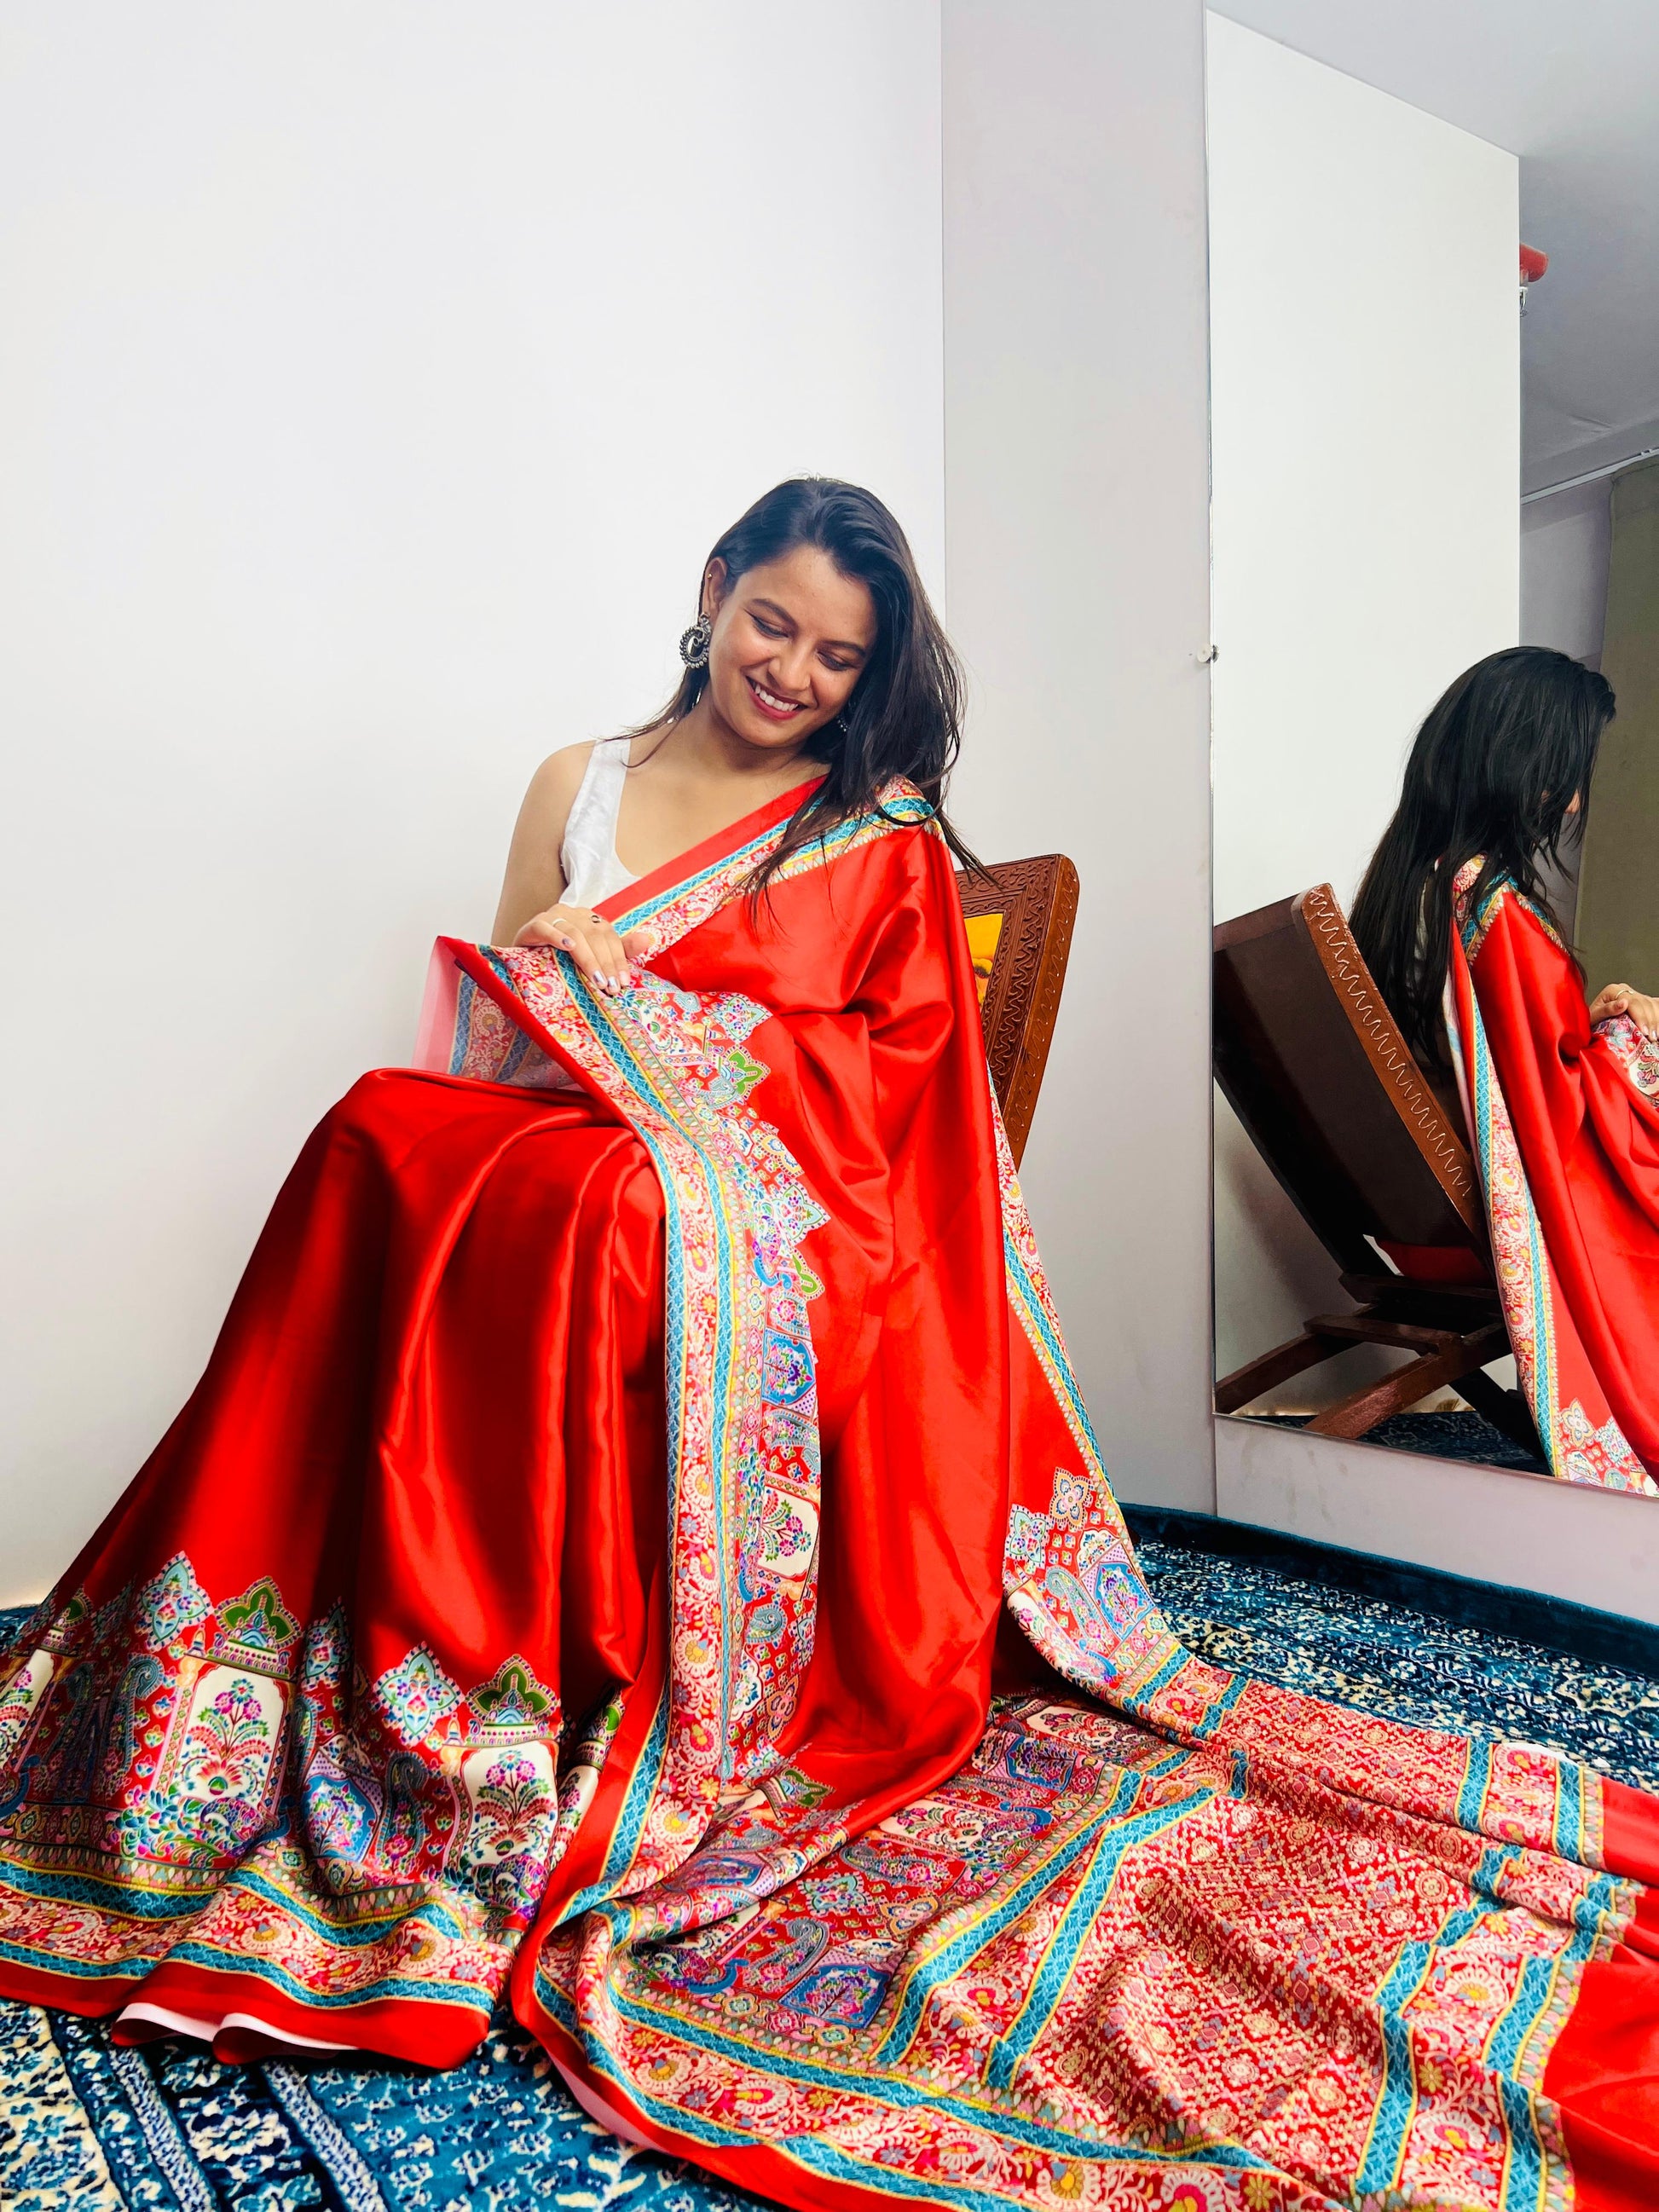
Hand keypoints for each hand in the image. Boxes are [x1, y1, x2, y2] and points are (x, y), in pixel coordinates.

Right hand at [513, 904, 645, 994]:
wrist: (522, 961)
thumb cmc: (559, 960)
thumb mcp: (590, 958)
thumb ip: (619, 950)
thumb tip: (648, 939)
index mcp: (589, 919)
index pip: (609, 936)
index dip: (618, 958)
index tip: (623, 982)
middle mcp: (573, 913)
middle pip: (595, 935)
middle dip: (605, 962)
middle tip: (611, 987)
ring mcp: (552, 916)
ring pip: (575, 933)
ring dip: (587, 958)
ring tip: (595, 980)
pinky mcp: (533, 924)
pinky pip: (545, 927)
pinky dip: (557, 936)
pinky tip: (567, 948)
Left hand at [1589, 982, 1658, 1039]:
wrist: (1590, 1020)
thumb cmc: (1590, 1019)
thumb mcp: (1593, 1015)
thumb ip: (1607, 1009)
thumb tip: (1623, 1003)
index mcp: (1613, 990)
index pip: (1633, 1002)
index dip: (1640, 1016)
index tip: (1644, 1031)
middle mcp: (1625, 990)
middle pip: (1644, 1003)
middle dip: (1650, 1021)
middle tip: (1652, 1037)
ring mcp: (1633, 994)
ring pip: (1651, 1004)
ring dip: (1656, 1020)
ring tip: (1655, 1035)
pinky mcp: (1639, 1001)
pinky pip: (1653, 1005)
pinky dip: (1657, 1015)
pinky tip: (1658, 1025)